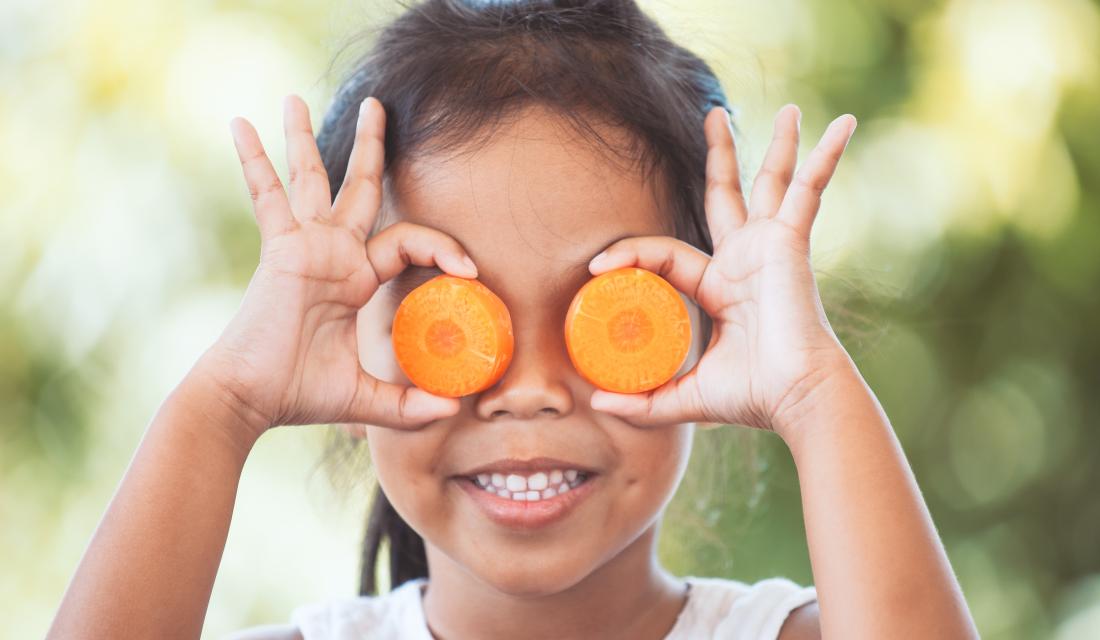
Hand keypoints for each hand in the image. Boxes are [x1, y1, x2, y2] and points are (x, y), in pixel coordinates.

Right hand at [195, 95, 475, 441]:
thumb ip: (407, 405)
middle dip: (371, 148)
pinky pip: (267, 195)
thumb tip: (451, 410)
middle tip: (378, 106)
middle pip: (360, 187)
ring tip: (293, 98)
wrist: (251, 400)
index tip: (469, 270)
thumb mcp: (366, 398)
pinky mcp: (280, 249)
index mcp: (356, 279)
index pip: (406, 241)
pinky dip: (254, 161)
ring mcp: (305, 247)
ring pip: (313, 179)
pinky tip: (240, 124)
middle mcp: (333, 254)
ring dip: (307, 138)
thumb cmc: (299, 395)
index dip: (441, 246)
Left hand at [586, 104, 857, 441]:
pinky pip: (809, 190)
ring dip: (778, 145)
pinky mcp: (792, 241)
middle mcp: (746, 259)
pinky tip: (846, 123)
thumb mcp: (685, 397)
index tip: (593, 269)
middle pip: (727, 195)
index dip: (629, 254)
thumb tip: (596, 405)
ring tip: (787, 108)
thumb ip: (645, 401)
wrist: (796, 398)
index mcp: (721, 286)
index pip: (667, 252)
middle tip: (714, 118)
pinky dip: (826, 158)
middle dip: (721, 158)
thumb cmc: (753, 398)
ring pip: (769, 182)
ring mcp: (771, 246)